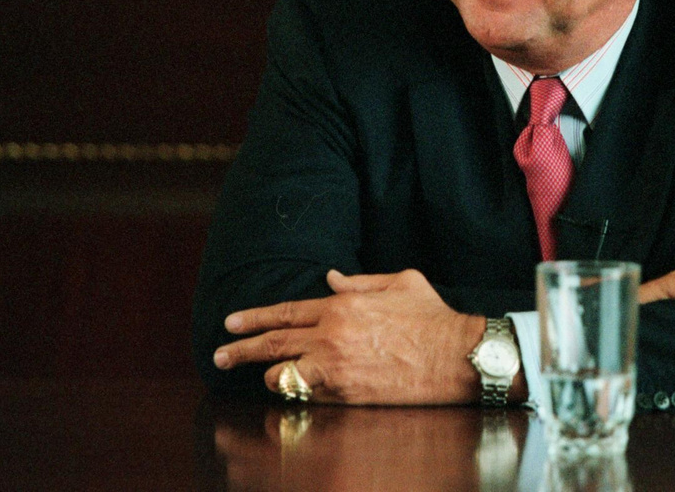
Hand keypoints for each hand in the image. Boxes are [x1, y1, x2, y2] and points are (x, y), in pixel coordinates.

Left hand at [213, 268, 485, 404]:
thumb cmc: (432, 317)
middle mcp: (331, 334)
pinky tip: (293, 390)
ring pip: (281, 374)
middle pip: (272, 343)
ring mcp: (335, 367)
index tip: (231, 323)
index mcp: (342, 305)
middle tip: (219, 355)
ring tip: (264, 376)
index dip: (254, 318)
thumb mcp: (400, 282)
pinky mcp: (345, 394)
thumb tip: (330, 278)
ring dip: (271, 375)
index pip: (286, 312)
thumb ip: (360, 281)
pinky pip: (305, 395)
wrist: (455, 355)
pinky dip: (296, 392)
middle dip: (240, 349)